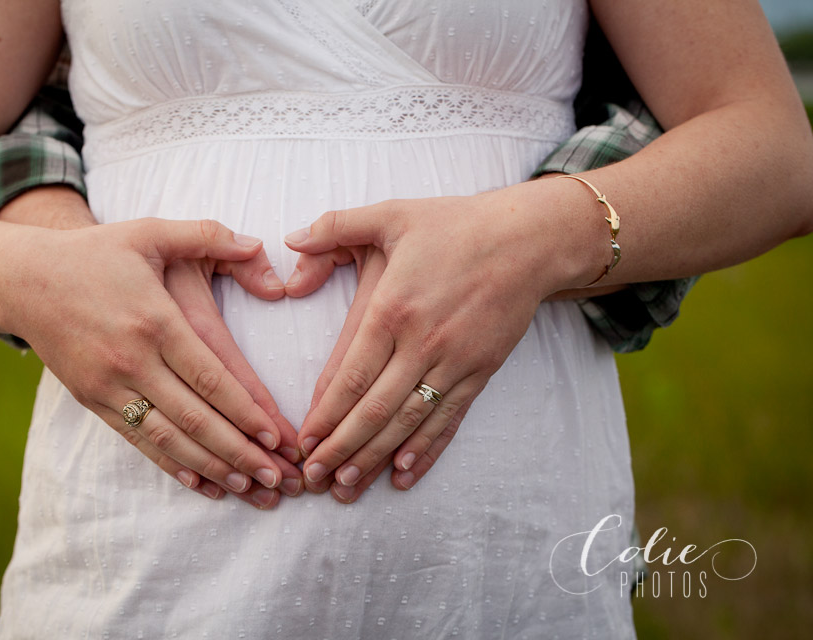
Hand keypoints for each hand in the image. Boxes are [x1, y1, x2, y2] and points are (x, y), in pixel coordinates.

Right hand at [0, 198, 301, 507]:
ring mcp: (109, 385)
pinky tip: (203, 483)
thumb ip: (208, 235)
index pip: (211, 377)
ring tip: (251, 489)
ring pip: (169, 438)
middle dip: (241, 452)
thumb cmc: (94, 254)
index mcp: (156, 320)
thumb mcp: (150, 232)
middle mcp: (133, 359)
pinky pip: (137, 441)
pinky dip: (172, 465)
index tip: (277, 437)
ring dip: (213, 467)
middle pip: (196, 418)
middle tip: (279, 478)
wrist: (21, 279)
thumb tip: (260, 245)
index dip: (247, 411)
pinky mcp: (91, 400)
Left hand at [284, 183, 584, 498]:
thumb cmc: (455, 226)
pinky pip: (448, 418)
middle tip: (316, 479)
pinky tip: (403, 475)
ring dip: (375, 458)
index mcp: (391, 309)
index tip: (304, 442)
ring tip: (348, 488)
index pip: (350, 376)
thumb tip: (290, 240)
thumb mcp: (391, 215)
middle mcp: (420, 343)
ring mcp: (453, 361)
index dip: (324, 415)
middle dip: (341, 448)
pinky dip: (425, 450)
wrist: (528, 240)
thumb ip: (336, 226)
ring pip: (408, 422)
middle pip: (374, 410)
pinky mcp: (480, 371)